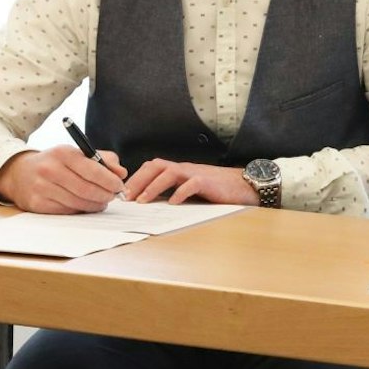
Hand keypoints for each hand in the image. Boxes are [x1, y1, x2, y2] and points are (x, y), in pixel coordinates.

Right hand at [0, 145, 126, 213]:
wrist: (19, 173)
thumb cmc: (56, 162)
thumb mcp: (77, 153)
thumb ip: (103, 159)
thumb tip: (121, 173)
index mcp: (63, 153)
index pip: (93, 170)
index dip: (110, 181)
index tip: (120, 186)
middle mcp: (50, 169)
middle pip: (87, 189)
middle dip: (105, 195)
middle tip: (113, 196)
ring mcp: (41, 188)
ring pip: (77, 203)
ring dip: (95, 205)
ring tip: (102, 202)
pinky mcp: (36, 204)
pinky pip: (66, 211)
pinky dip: (80, 210)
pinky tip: (85, 205)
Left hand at [122, 159, 258, 205]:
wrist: (245, 184)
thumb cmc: (218, 189)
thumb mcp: (192, 189)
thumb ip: (175, 191)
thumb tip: (152, 203)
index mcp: (180, 170)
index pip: (152, 167)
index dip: (136, 178)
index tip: (123, 193)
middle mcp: (186, 168)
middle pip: (156, 166)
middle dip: (138, 180)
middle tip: (126, 197)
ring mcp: (197, 173)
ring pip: (170, 172)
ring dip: (153, 186)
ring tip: (142, 200)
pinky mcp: (208, 182)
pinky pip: (192, 184)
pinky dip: (180, 192)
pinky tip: (173, 202)